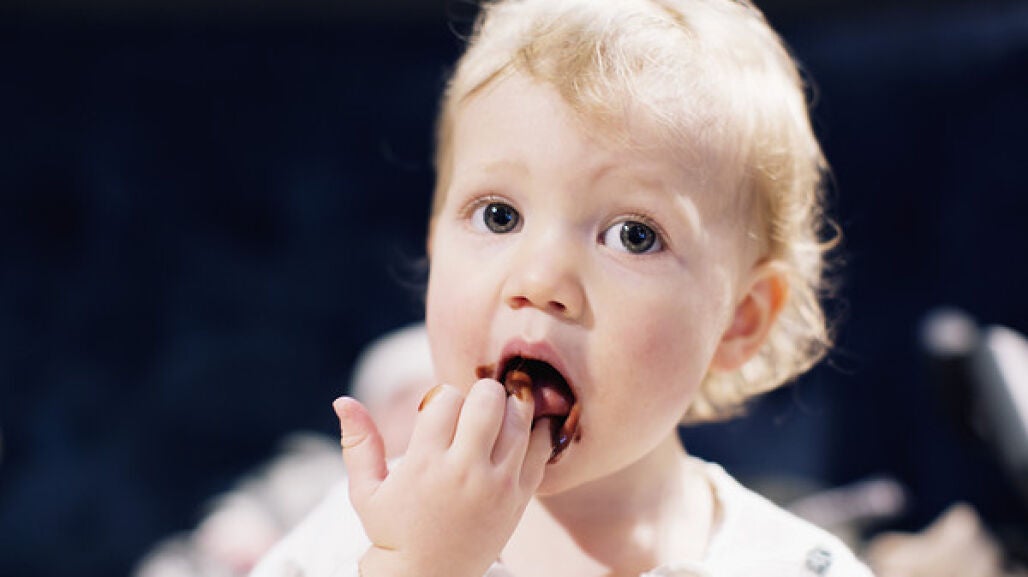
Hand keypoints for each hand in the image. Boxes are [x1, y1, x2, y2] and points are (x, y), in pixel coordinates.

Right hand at [333, 379, 552, 576]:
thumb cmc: (394, 531)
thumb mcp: (366, 491)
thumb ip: (358, 443)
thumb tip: (342, 400)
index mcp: (425, 463)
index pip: (446, 398)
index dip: (442, 397)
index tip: (438, 413)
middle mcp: (464, 470)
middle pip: (487, 400)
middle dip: (480, 392)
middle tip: (474, 406)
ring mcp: (497, 484)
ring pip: (519, 418)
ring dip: (510, 406)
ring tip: (498, 414)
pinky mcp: (520, 497)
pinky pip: (542, 449)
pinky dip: (537, 431)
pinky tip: (523, 431)